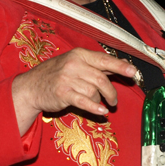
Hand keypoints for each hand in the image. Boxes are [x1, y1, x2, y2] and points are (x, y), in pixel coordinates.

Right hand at [11, 48, 136, 133]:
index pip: (105, 60)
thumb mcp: (75, 64)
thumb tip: (122, 65)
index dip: (120, 66)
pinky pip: (84, 101)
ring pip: (94, 91)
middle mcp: (74, 64)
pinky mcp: (63, 94)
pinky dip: (95, 107)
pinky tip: (101, 111)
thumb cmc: (56, 75)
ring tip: (99, 104)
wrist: (31, 87)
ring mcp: (67, 79)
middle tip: (114, 101)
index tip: (133, 72)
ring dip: (100, 100)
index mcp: (79, 55)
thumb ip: (98, 65)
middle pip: (102, 79)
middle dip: (111, 92)